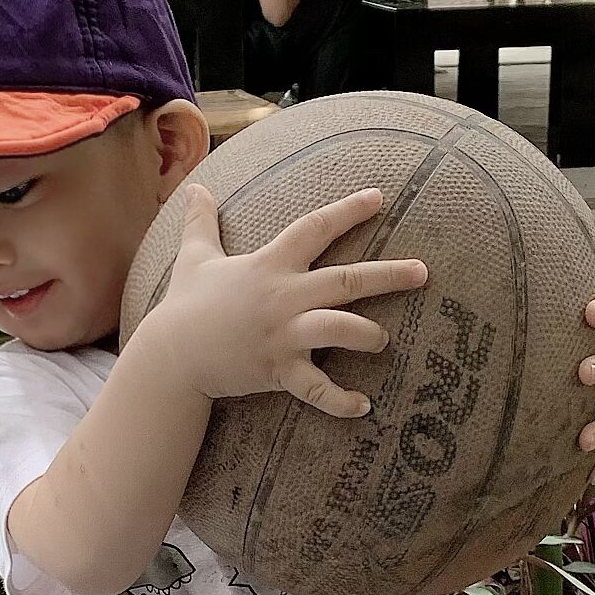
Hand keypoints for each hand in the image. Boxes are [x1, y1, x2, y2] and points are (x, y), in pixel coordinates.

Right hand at [161, 185, 427, 416]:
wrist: (171, 355)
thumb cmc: (186, 306)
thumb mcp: (195, 257)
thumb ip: (201, 222)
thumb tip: (192, 187)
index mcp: (270, 265)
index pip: (314, 228)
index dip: (347, 211)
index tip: (379, 197)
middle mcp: (283, 297)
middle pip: (345, 280)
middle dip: (388, 275)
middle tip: (423, 272)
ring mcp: (282, 334)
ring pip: (338, 329)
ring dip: (367, 335)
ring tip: (385, 341)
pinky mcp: (277, 369)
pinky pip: (315, 388)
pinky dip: (340, 400)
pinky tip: (364, 406)